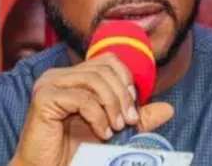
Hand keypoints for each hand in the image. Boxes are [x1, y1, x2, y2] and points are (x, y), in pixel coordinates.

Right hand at [9, 53, 173, 165]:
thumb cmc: (75, 151)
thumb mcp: (114, 130)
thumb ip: (137, 118)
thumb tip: (168, 109)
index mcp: (74, 77)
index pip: (108, 61)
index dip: (126, 80)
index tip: (133, 108)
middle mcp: (60, 75)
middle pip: (104, 68)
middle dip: (123, 95)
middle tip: (129, 121)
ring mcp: (49, 84)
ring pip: (94, 80)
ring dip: (113, 105)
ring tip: (116, 128)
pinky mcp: (43, 98)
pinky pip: (81, 98)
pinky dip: (98, 116)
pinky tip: (102, 133)